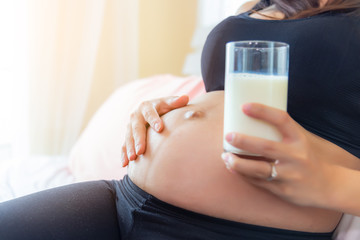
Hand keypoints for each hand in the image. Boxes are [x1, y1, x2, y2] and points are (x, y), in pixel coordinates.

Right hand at [121, 95, 188, 166]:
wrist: (149, 109)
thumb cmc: (163, 107)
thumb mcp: (168, 103)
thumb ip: (175, 102)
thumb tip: (186, 98)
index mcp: (146, 107)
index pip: (150, 113)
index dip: (154, 120)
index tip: (160, 128)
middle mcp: (136, 116)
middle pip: (136, 127)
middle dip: (139, 139)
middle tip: (141, 151)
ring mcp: (130, 126)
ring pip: (129, 137)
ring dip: (130, 148)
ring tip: (133, 158)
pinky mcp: (127, 135)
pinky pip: (124, 145)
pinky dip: (123, 154)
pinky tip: (124, 164)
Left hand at [221, 103, 354, 207]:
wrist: (331, 186)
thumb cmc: (310, 157)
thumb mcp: (302, 140)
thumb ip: (282, 131)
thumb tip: (254, 117)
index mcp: (300, 139)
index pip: (281, 120)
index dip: (263, 111)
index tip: (244, 106)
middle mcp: (296, 157)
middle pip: (266, 147)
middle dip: (244, 141)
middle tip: (228, 136)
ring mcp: (289, 175)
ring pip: (258, 170)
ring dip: (238, 164)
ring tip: (225, 157)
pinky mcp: (283, 191)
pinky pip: (259, 183)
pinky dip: (244, 176)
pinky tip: (233, 169)